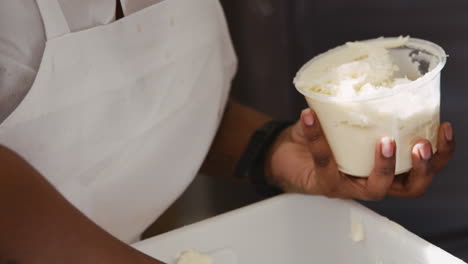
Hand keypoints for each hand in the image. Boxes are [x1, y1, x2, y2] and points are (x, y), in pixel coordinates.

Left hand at [264, 108, 454, 200]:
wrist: (286, 153)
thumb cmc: (323, 135)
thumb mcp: (347, 118)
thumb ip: (361, 103)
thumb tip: (369, 68)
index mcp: (387, 166)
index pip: (422, 168)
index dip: (440, 154)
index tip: (445, 128)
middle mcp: (373, 181)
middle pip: (411, 187)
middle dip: (422, 168)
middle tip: (420, 146)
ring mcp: (350, 187)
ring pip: (377, 187)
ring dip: (385, 165)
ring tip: (383, 141)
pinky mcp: (325, 185)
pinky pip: (325, 161)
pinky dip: (316, 136)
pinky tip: (309, 116)